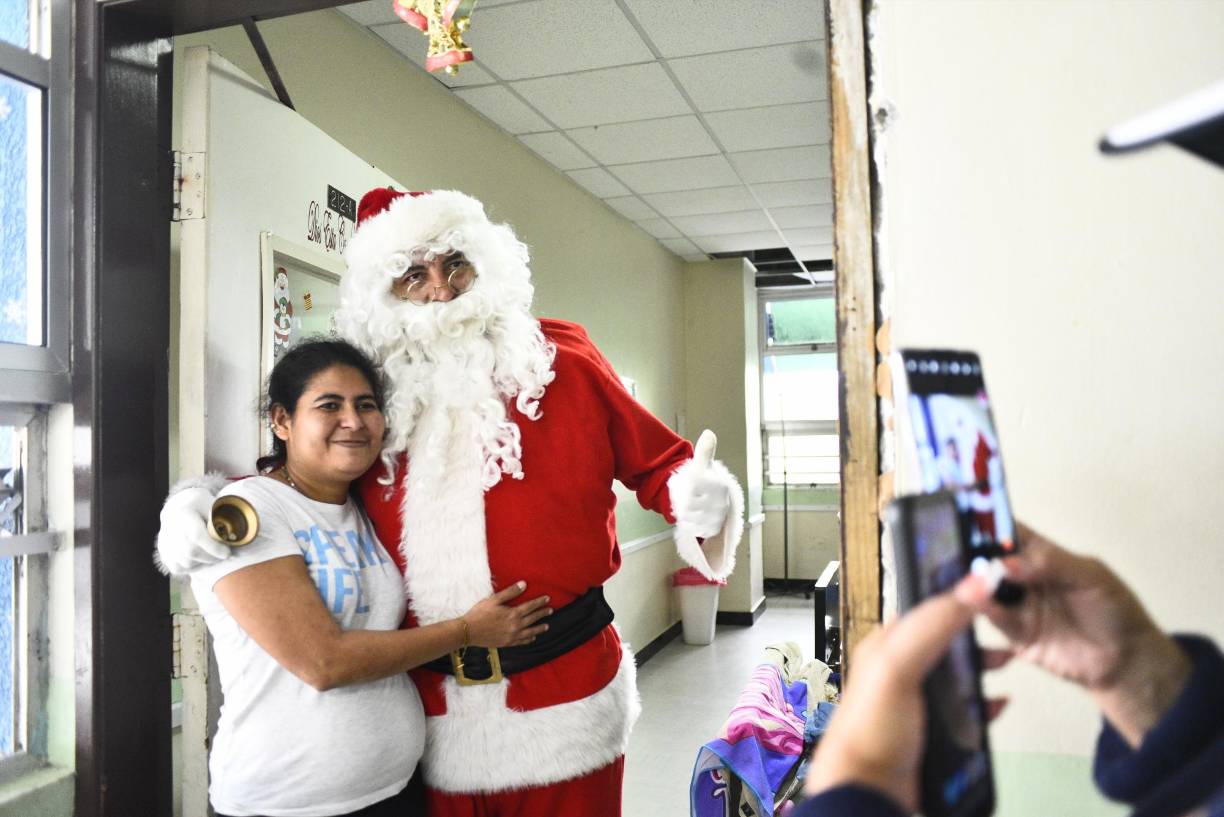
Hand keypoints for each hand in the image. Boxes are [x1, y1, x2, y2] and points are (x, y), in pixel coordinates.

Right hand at [155, 486, 231, 575]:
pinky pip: (178, 567)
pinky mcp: (163, 551)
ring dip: (204, 562)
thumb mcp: (215, 504)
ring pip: (185, 562)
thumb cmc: (204, 506)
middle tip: (224, 555)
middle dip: (211, 557)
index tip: (227, 553)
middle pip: (190, 551)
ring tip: (215, 555)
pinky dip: (193, 567)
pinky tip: (202, 559)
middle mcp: (169, 527)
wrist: (180, 505)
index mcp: (183, 512)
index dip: (213, 547)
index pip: (196, 535)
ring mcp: (164, 540)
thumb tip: (236, 536)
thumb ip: (225, 518)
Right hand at [462, 582, 552, 648]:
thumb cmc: (479, 613)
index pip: (530, 606)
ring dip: (539, 628)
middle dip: (542, 614)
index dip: (540, 602)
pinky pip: (522, 642)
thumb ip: (510, 592)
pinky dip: (529, 639)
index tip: (547, 599)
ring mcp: (512, 636)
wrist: (469, 631)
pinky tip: (532, 638)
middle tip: (551, 611)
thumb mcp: (494, 599)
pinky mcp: (507, 643)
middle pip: (533, 618)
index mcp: (512, 614)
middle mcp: (515, 626)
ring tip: (547, 626)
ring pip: (530, 632)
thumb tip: (524, 584)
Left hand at [674, 430, 731, 538]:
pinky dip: (687, 521)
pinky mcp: (712, 528)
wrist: (717, 503)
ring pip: (687, 514)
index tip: (692, 483)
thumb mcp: (703, 465)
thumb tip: (709, 433)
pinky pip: (690, 526)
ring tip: (690, 504)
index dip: (687, 485)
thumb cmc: (707, 481)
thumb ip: (704, 451)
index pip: (692, 485)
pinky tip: (691, 515)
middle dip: (684, 499)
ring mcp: (717, 517)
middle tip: (689, 495)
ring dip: (684, 510)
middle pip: (688, 502)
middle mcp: (720, 502)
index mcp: (719, 485)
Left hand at [805, 575, 1000, 811]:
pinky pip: (963, 708)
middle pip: (945, 638)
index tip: (988, 586)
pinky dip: (983, 703)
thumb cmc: (868, 730)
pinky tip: (997, 704)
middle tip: (1003, 625)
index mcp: (886, 646)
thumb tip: (972, 586)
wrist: (867, 792)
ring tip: (1005, 662)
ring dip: (982, 665)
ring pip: (956, 672)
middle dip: (975, 631)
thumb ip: (934, 624)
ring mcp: (915, 700)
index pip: (925, 606)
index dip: (955, 594)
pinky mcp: (930, 729)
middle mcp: (899, 669)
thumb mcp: (898, 667)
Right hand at [967, 524, 1191, 745]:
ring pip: (988, 591)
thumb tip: (1006, 563)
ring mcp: (1018, 607)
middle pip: (990, 562)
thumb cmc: (1115, 609)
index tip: (968, 522)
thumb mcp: (1090, 576)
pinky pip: (997, 620)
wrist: (1128, 659)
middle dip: (975, 558)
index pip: (1008, 533)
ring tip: (968, 581)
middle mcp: (1023, 579)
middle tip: (964, 556)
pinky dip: (985, 610)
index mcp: (1040, 555)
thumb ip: (1051, 564)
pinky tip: (978, 601)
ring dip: (976, 585)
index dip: (987, 525)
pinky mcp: (1016, 635)